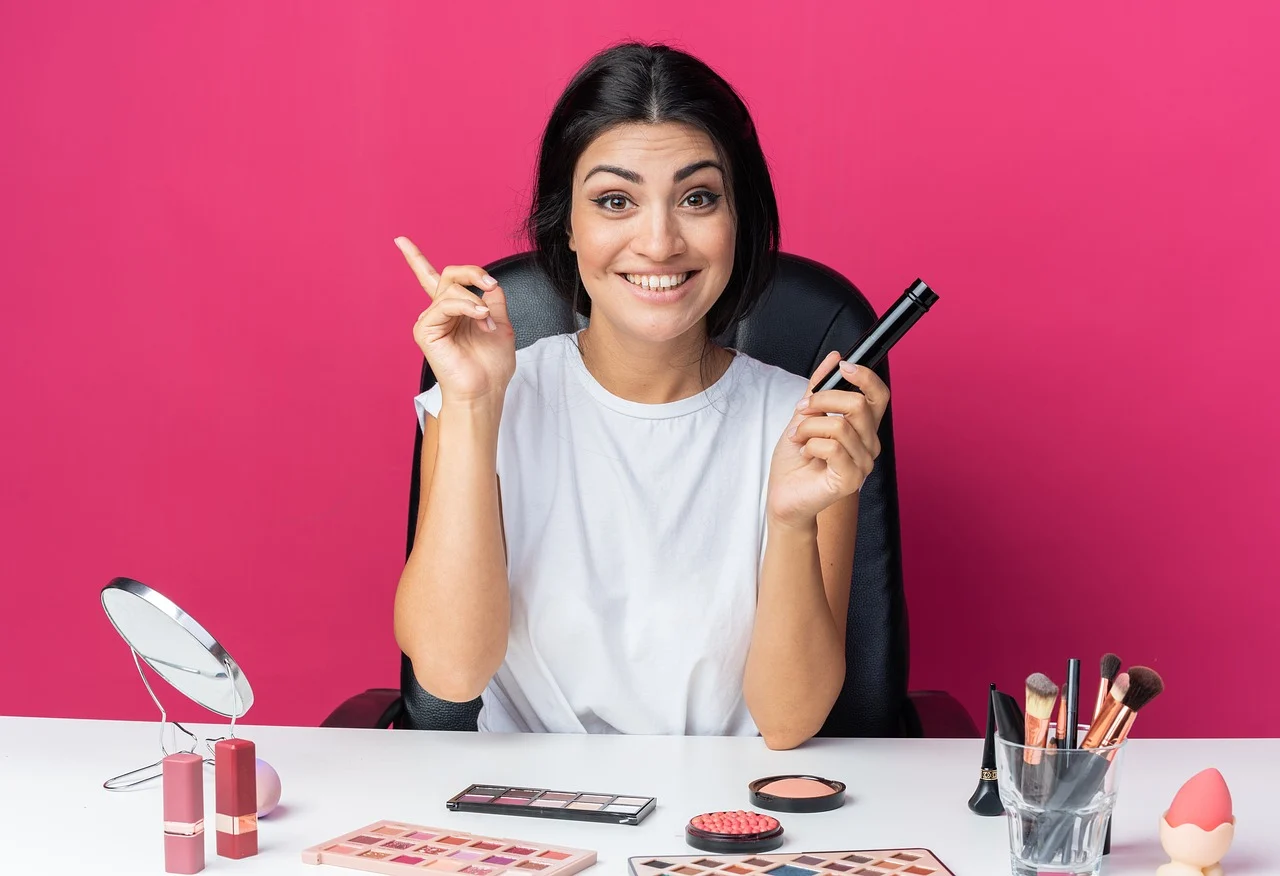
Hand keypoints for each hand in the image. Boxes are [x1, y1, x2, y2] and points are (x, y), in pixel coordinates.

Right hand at [396, 236, 515, 404]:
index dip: (415, 259)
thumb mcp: (500, 324)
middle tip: (491, 286)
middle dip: (473, 273)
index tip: (400, 240)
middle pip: (449, 275)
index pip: (431, 279)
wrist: (485, 389)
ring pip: (451, 288)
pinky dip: (468, 307)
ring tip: (487, 322)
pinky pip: (445, 303)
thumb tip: (491, 284)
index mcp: (453, 311)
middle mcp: (438, 314)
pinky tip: (480, 319)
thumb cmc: (492, 366)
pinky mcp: (425, 329)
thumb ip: (494, 300)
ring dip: (476, 302)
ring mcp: (430, 320)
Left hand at [766, 351, 889, 527]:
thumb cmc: (795, 461)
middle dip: (821, 401)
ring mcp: (863, 464)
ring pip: (839, 425)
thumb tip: (835, 358)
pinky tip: (804, 453)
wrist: (783, 496)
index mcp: (863, 428)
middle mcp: (869, 445)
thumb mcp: (804, 415)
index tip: (842, 368)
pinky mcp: (851, 480)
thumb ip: (820, 387)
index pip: (879, 396)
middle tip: (801, 411)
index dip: (865, 377)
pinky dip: (810, 445)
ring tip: (797, 438)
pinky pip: (833, 448)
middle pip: (857, 405)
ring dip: (808, 427)